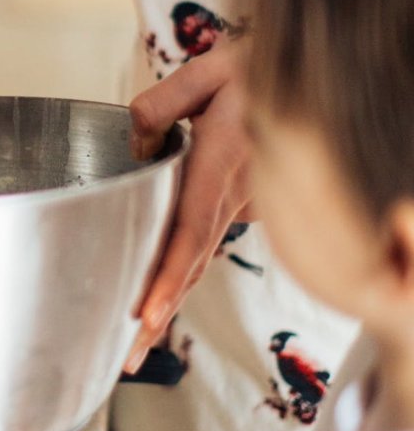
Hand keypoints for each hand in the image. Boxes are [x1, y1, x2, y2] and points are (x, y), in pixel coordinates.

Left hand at [123, 41, 253, 371]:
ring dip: (169, 303)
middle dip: (160, 313)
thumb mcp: (207, 72)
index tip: (148, 313)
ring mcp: (241, 205)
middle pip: (192, 263)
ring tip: (138, 344)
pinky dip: (183, 277)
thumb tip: (134, 140)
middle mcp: (234, 195)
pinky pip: (207, 245)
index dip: (170, 275)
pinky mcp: (240, 205)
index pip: (191, 230)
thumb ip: (163, 101)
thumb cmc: (250, 73)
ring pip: (200, 261)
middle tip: (129, 358)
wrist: (301, 78)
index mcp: (221, 164)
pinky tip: (160, 300)